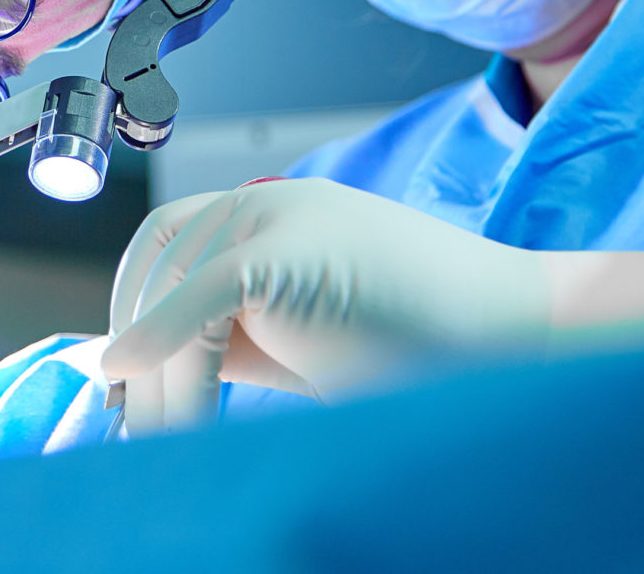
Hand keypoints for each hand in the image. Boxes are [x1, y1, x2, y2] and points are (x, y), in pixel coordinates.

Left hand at [102, 179, 643, 433]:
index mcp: (275, 213)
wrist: (522, 334)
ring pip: (176, 290)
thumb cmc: (425, 346)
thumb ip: (228, 337)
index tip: (121, 375)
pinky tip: (137, 388)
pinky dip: (158, 342)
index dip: (133, 302)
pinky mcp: (289, 249)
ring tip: (160, 442)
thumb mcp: (301, 337)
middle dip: (136, 344)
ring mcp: (281, 217)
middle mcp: (271, 202)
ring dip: (159, 376)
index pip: (168, 240)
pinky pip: (199, 296)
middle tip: (128, 423)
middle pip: (160, 263)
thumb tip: (140, 372)